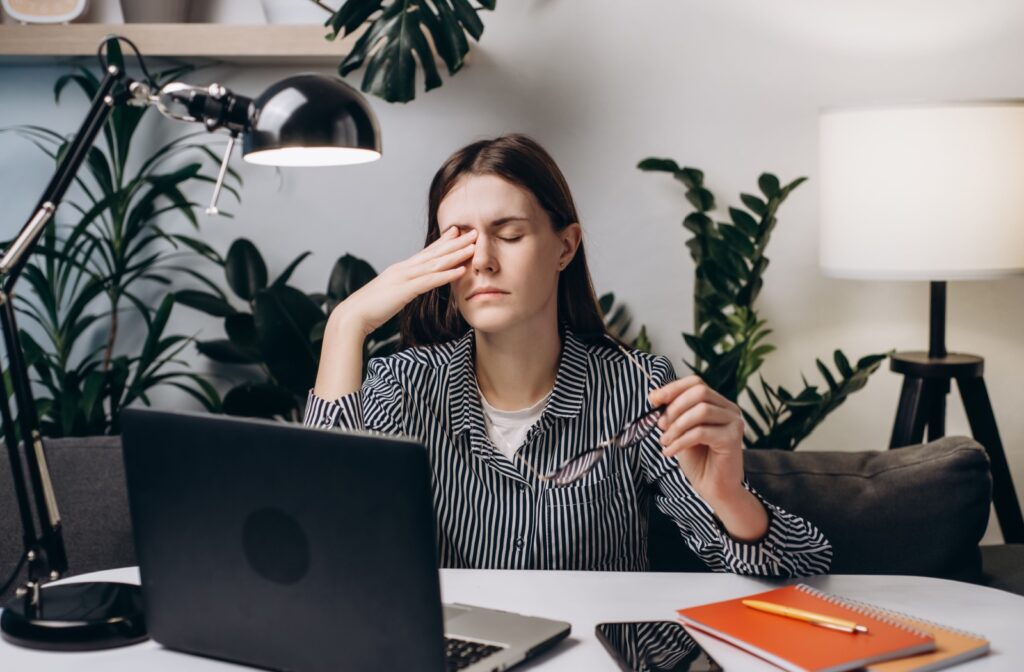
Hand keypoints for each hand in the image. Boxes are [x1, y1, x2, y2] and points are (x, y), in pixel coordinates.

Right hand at [331, 227, 477, 335]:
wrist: (351, 316)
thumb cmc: (368, 309)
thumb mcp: (389, 294)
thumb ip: (400, 289)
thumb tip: (408, 290)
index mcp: (400, 269)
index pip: (425, 253)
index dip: (442, 242)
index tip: (457, 232)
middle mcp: (403, 269)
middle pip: (434, 253)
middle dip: (456, 242)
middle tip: (474, 232)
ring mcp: (404, 278)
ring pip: (435, 263)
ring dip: (456, 255)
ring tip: (474, 247)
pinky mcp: (405, 290)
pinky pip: (430, 281)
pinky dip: (446, 275)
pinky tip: (461, 271)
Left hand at [648, 377, 744, 503]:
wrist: (714, 489)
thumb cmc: (698, 460)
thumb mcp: (681, 431)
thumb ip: (674, 414)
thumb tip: (655, 396)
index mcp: (718, 403)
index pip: (696, 383)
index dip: (673, 388)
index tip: (653, 399)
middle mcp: (730, 409)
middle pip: (700, 391)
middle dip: (674, 407)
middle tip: (660, 426)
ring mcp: (734, 422)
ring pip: (701, 410)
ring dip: (676, 426)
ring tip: (665, 441)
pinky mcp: (733, 439)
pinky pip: (701, 432)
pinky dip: (680, 441)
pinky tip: (670, 452)